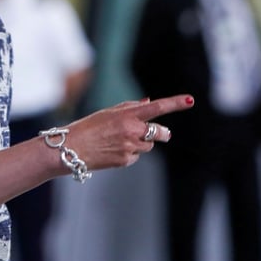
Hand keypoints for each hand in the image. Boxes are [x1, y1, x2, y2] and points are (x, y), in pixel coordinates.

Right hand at [64, 94, 193, 168]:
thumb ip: (130, 107)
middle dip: (162, 133)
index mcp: (126, 115)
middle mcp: (131, 130)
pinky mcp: (126, 160)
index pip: (156, 108)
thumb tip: (149, 102)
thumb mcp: (107, 113)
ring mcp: (130, 147)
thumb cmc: (86, 127)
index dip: (175, 103)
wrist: (70, 149)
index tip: (190, 100)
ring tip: (120, 141)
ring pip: (149, 146)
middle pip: (160, 132)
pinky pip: (137, 156)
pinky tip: (113, 151)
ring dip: (142, 143)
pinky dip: (130, 153)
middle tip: (161, 133)